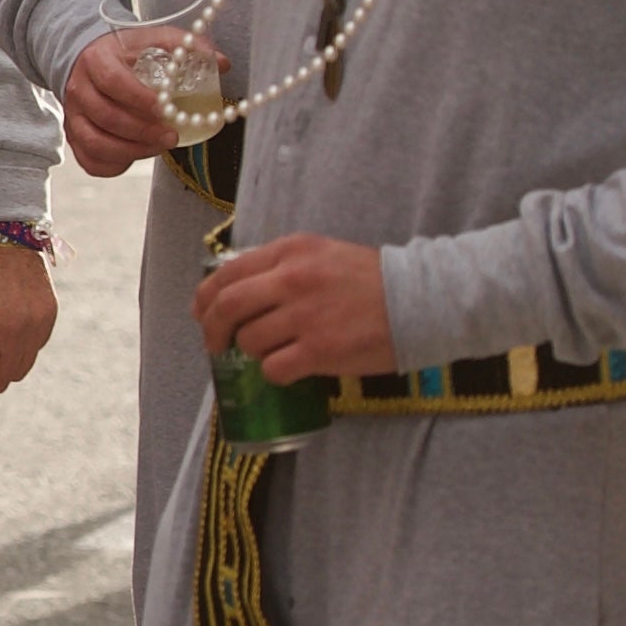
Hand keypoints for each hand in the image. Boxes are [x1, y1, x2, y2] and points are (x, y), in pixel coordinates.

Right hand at [61, 26, 194, 180]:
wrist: (89, 59)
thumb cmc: (126, 52)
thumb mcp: (153, 38)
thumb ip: (186, 46)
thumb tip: (222, 63)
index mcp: (97, 60)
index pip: (113, 82)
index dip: (139, 98)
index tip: (165, 109)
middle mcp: (79, 88)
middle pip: (105, 116)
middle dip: (142, 131)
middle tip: (172, 136)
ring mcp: (73, 115)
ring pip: (94, 142)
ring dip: (130, 150)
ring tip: (159, 148)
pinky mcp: (73, 135)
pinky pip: (88, 160)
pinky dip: (113, 165)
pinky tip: (135, 157)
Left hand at [195, 232, 395, 381]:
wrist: (423, 299)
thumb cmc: (371, 279)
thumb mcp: (322, 254)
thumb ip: (280, 266)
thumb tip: (235, 293)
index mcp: (290, 252)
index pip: (227, 273)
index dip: (205, 297)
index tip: (201, 313)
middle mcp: (292, 280)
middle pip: (227, 307)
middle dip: (212, 329)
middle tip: (216, 345)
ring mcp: (305, 316)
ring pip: (249, 341)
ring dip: (251, 352)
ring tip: (269, 352)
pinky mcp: (320, 350)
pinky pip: (274, 369)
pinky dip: (273, 373)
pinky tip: (288, 368)